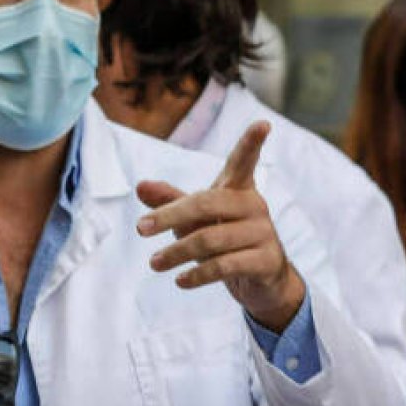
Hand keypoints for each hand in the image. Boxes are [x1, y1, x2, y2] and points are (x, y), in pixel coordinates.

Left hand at [137, 122, 305, 332]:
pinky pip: (224, 266)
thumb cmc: (227, 241)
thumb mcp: (198, 220)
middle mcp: (255, 206)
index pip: (245, 161)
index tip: (262, 124)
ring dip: (177, 253)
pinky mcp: (266, 261)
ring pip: (211, 239)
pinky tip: (181, 281)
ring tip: (154, 263)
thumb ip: (171, 202)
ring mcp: (263, 234)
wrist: (263, 282)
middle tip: (140, 229)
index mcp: (239, 190)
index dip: (252, 143)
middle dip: (169, 216)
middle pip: (206, 203)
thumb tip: (140, 186)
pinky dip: (197, 275)